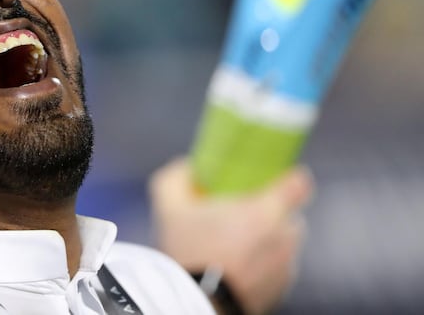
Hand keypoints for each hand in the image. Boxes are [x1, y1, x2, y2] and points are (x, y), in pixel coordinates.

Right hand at [149, 157, 313, 314]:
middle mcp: (283, 239)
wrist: (194, 306)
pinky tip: (234, 271)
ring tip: (231, 249)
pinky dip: (262, 268)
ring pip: (283, 245)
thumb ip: (176, 178)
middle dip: (269, 214)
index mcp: (265, 212)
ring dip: (265, 243)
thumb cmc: (187, 253)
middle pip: (290, 215)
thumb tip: (188, 167)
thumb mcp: (168, 207)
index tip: (272, 180)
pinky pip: (276, 270)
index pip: (298, 183)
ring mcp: (286, 269)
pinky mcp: (280, 293)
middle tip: (238, 218)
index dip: (288, 178)